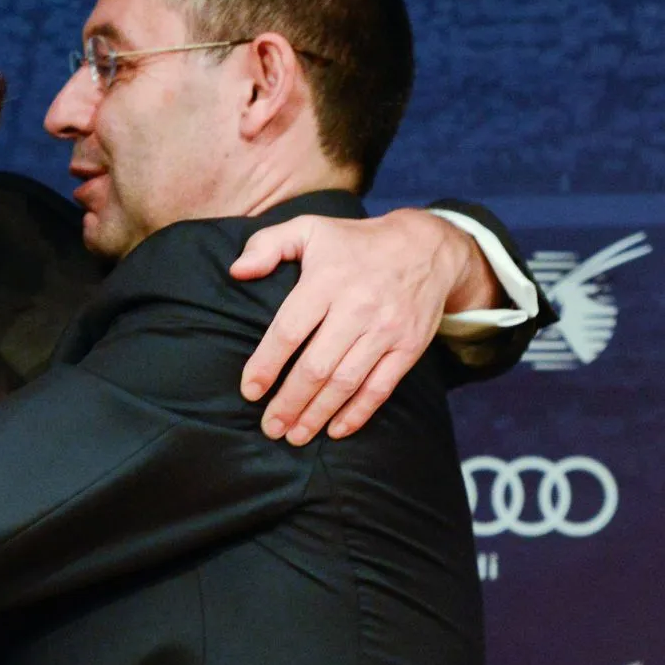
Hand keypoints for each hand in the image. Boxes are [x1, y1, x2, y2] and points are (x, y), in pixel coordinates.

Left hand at [230, 208, 494, 442]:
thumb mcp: (310, 228)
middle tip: (270, 426)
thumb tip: (237, 271)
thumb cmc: (356, 243)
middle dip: (290, 402)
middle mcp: (357, 307)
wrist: (427, 247)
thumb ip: (268, 244)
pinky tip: (335, 430)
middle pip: (317, 366)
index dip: (266, 365)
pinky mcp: (409, 347)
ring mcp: (386, 330)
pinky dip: (357, 413)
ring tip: (295, 436)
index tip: (250, 391)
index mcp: (327, 280)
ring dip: (318, 414)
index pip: (289, 330)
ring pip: (346, 383)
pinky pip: (380, 388)